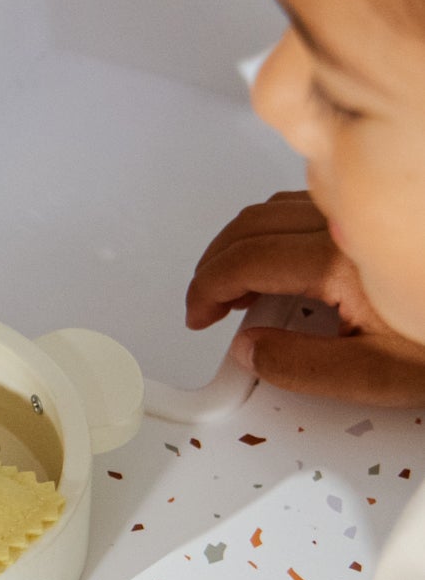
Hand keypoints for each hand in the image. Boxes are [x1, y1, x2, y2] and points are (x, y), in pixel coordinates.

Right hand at [186, 192, 424, 404]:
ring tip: (237, 288)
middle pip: (250, 227)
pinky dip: (274, 231)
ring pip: (273, 208)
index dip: (207, 289)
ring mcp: (360, 213)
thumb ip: (304, 367)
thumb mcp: (381, 375)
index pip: (245, 261)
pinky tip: (281, 264)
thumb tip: (252, 351)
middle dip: (215, 266)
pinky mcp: (373, 213)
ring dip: (242, 245)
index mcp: (341, 262)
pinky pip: (304, 205)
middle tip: (208, 305)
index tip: (199, 315)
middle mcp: (347, 224)